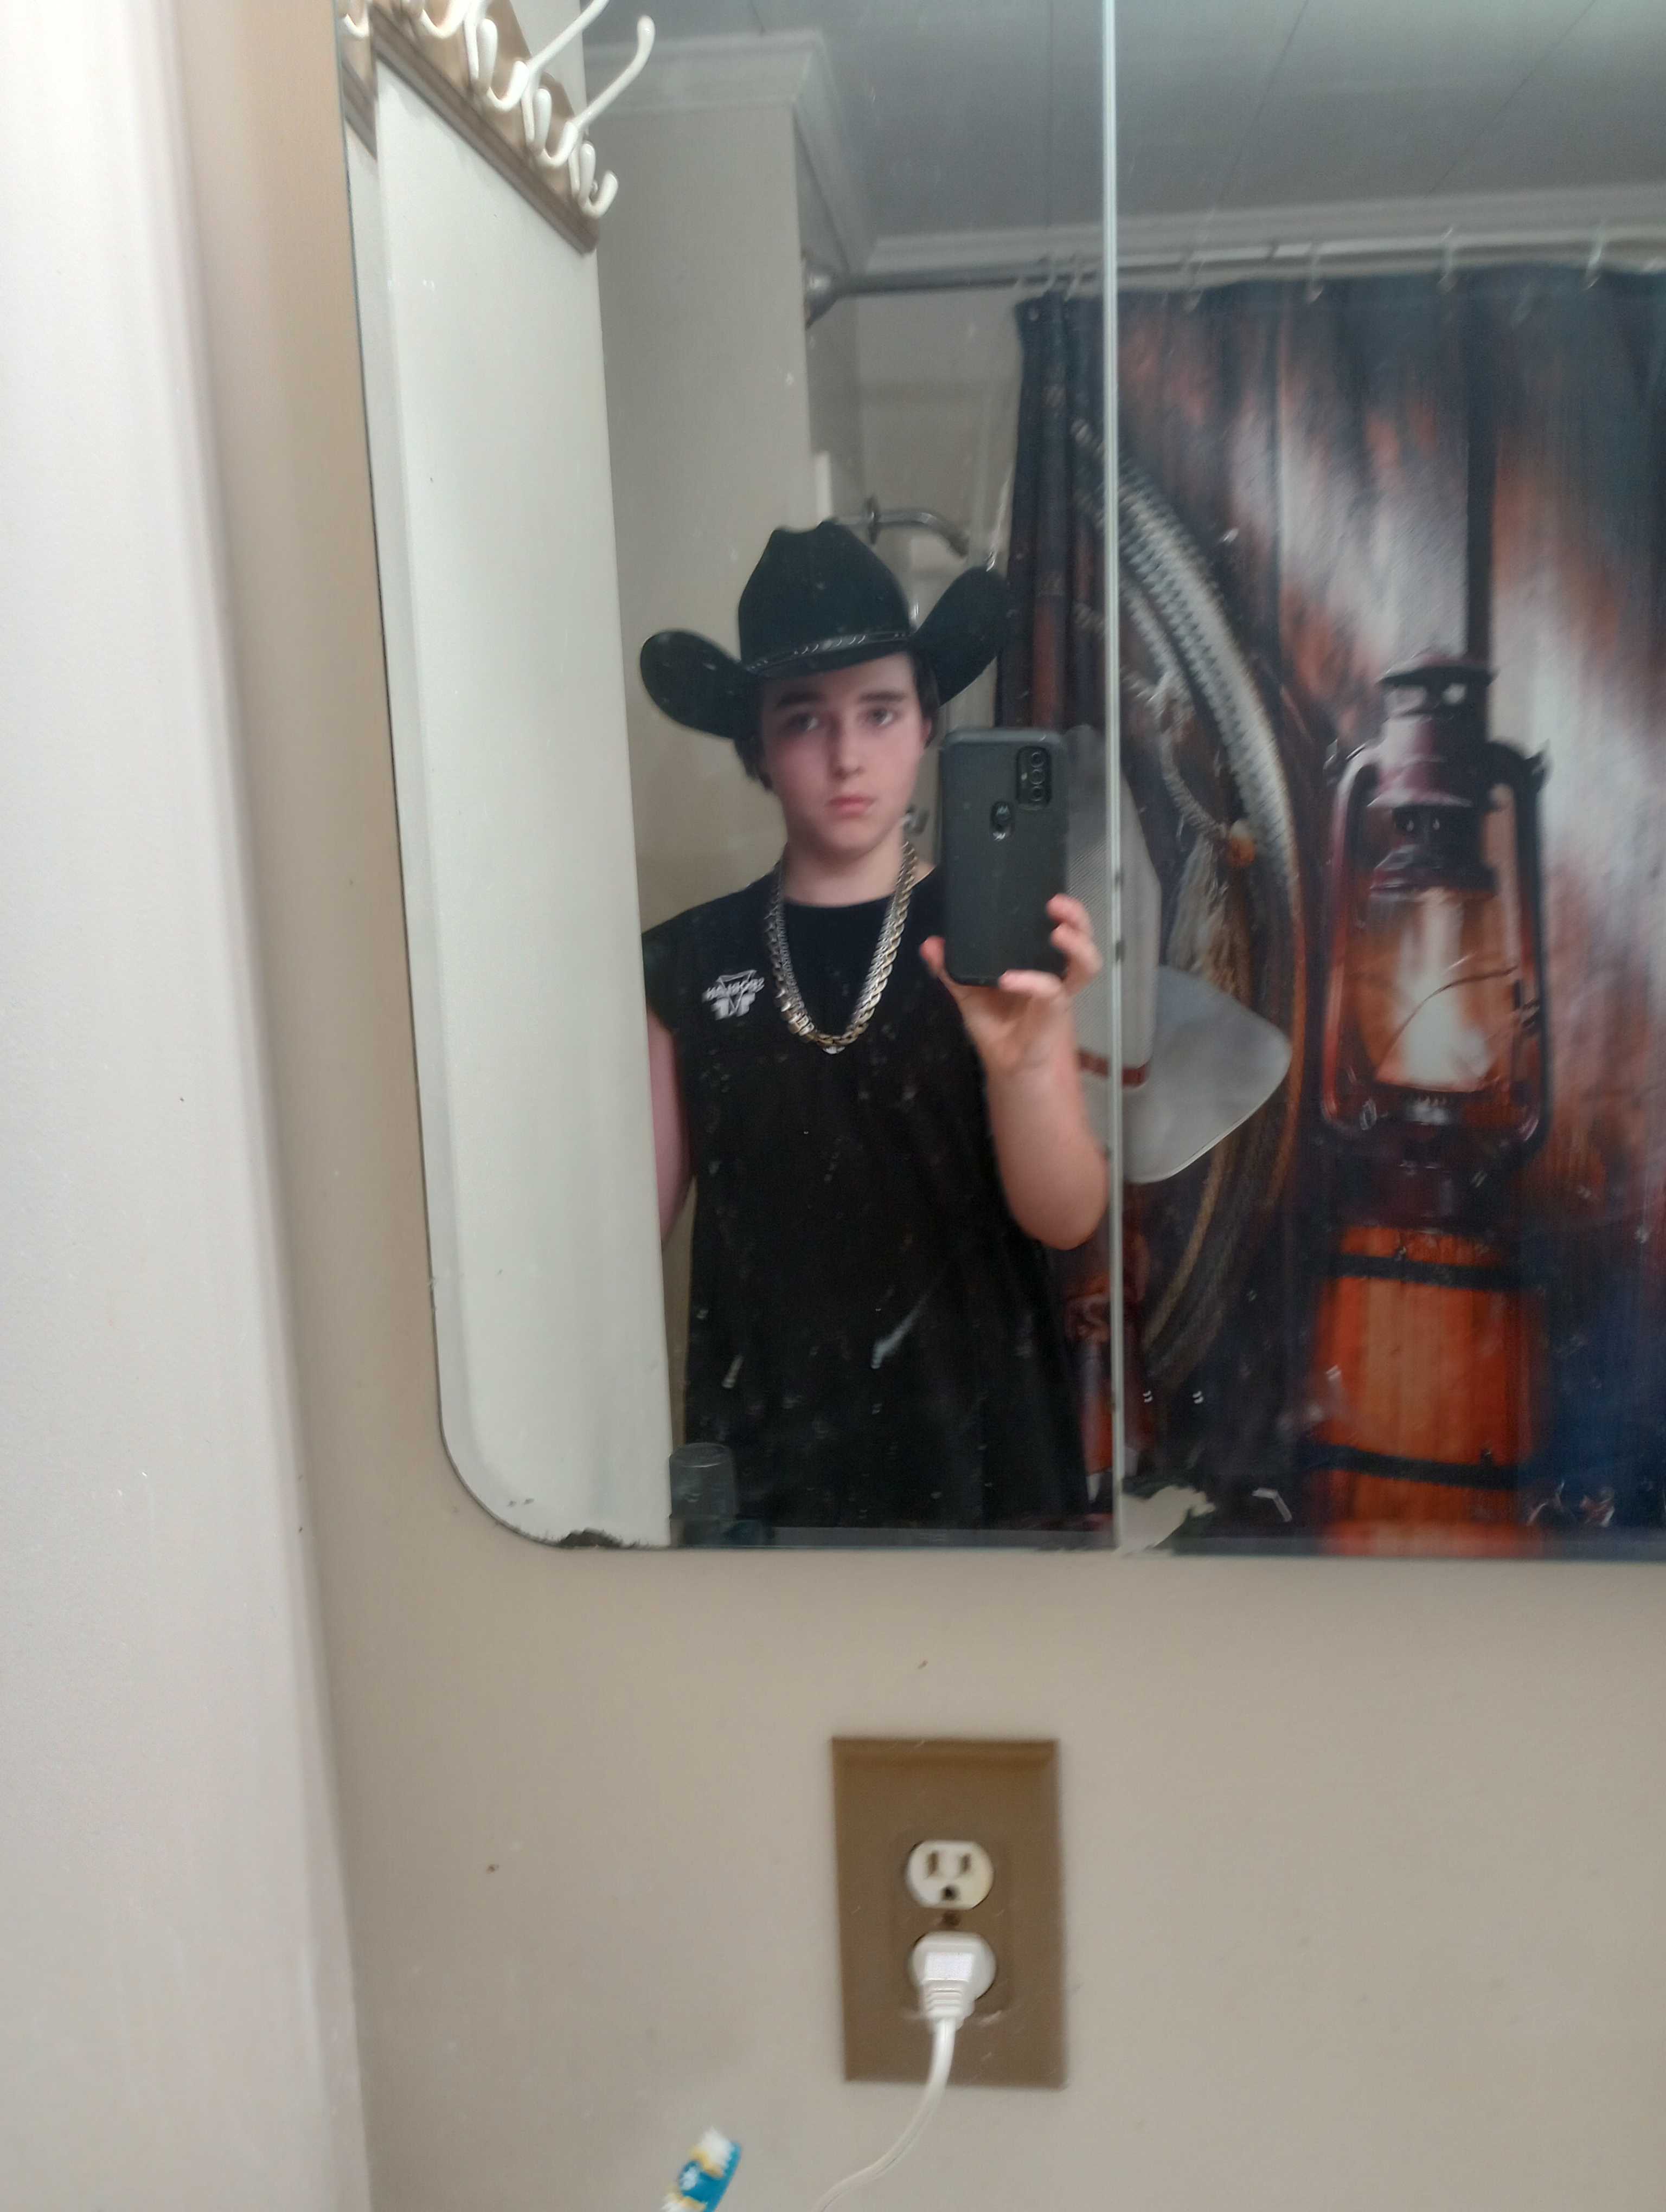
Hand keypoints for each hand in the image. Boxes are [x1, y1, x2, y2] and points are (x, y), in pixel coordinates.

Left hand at [920, 895, 1102, 1078]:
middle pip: (1083, 938)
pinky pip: (1051, 992)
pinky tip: (1010, 978)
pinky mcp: (1055, 1012)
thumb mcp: (969, 993)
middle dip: (1077, 918)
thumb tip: (930, 943)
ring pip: (1086, 964)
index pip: (1061, 927)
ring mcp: (1060, 991)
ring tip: (1058, 931)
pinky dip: (1032, 982)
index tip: (1047, 893)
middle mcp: (1055, 972)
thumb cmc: (995, 1026)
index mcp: (1039, 961)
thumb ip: (952, 969)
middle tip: (1057, 903)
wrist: (1006, 1065)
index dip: (1063, 910)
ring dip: (1078, 944)